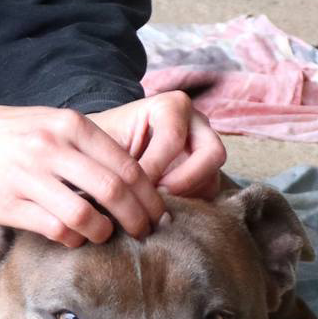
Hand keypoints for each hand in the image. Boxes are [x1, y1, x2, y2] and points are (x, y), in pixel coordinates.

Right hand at [0, 99, 166, 247]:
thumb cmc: (8, 133)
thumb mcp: (50, 122)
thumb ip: (86, 145)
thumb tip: (133, 179)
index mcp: (68, 124)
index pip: (126, 164)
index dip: (149, 194)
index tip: (158, 210)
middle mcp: (50, 148)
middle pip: (114, 192)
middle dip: (138, 218)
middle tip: (145, 231)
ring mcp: (28, 177)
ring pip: (86, 216)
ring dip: (104, 232)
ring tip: (105, 235)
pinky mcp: (9, 204)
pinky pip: (55, 230)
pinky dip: (72, 239)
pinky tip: (73, 237)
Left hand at [87, 92, 224, 200]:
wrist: (108, 147)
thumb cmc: (105, 140)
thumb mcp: (104, 141)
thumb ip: (114, 158)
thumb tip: (120, 191)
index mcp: (172, 106)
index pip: (173, 137)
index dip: (154, 166)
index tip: (131, 186)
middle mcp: (197, 125)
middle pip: (212, 153)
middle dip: (185, 180)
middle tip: (156, 198)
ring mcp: (206, 151)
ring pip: (213, 178)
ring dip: (186, 197)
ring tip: (154, 208)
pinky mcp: (207, 176)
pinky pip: (208, 196)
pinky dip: (187, 207)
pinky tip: (159, 212)